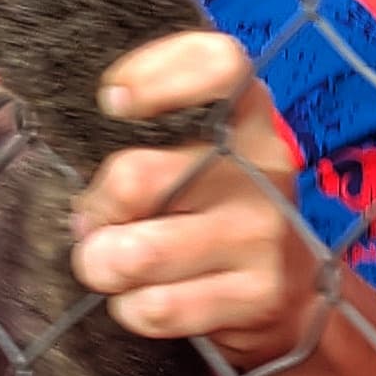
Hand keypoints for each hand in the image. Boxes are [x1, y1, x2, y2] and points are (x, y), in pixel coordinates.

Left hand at [65, 30, 325, 366]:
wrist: (290, 296)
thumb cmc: (216, 217)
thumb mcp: (200, 163)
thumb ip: (146, 152)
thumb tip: (84, 212)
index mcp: (249, 118)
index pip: (219, 65)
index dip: (157, 73)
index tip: (114, 100)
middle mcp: (263, 168)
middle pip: (136, 178)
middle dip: (96, 211)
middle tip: (95, 226)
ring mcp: (264, 233)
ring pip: (138, 253)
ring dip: (106, 268)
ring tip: (115, 269)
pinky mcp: (260, 295)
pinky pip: (157, 307)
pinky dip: (132, 311)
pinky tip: (146, 302)